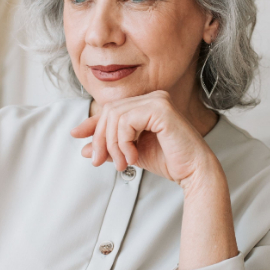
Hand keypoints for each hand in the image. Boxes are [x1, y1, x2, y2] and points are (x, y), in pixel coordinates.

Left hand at [70, 91, 218, 187]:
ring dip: (112, 144)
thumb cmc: (169, 161)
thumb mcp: (132, 153)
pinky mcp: (160, 109)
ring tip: (122, 163)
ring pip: (115, 116)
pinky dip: (123, 142)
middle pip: (110, 111)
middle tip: (99, 161)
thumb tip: (84, 148)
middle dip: (100, 138)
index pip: (112, 109)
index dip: (92, 123)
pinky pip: (126, 121)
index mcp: (147, 104)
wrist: (193, 172)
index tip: (77, 136)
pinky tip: (133, 156)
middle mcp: (153, 97)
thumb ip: (110, 148)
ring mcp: (157, 100)